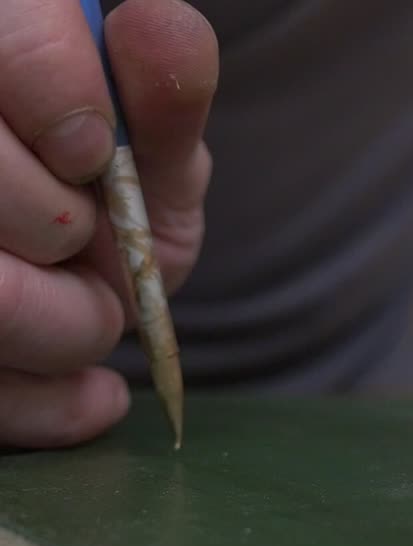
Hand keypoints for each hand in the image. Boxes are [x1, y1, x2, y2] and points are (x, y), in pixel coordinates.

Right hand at [0, 0, 216, 448]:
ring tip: (99, 319)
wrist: (84, 286)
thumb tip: (155, 27)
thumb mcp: (154, 150)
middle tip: (96, 245)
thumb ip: (164, 96)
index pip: (3, 42)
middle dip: (66, 231)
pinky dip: (53, 408)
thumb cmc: (113, 201)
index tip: (96, 152)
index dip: (65, 104)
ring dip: (69, 327)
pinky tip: (90, 396)